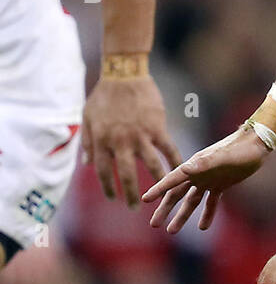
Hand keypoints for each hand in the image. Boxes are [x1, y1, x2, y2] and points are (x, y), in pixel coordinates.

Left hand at [82, 75, 181, 206]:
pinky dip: (175, 161)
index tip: (113, 198)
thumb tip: (86, 164)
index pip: (103, 171)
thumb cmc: (103, 95)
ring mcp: (140, 135)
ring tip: (164, 196)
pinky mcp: (157, 128)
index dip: (108, 187)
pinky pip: (168, 148)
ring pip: (151, 165)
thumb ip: (87, 142)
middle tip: (135, 208)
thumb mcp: (87, 117)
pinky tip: (181, 170)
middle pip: (126, 174)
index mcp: (102, 141)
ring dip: (157, 183)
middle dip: (131, 194)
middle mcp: (121, 142)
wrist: (124, 75)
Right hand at [141, 126, 269, 232]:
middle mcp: (198, 173)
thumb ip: (204, 163)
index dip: (158, 189)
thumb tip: (184, 168)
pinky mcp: (221, 184)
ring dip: (182, 215)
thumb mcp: (222, 157)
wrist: (257, 144)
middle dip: (165, 208)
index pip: (172, 180)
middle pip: (177, 194)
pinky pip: (211, 202)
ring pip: (191, 201)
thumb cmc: (239, 149)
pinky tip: (203, 227)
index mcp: (195, 166)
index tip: (145, 199)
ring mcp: (209, 180)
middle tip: (154, 224)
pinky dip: (207, 214)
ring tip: (172, 231)